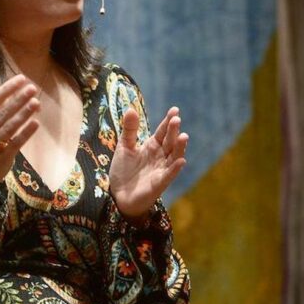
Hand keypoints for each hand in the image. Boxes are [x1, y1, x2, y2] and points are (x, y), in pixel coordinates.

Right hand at [0, 74, 40, 198]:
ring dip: (23, 114)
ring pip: (8, 128)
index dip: (6, 90)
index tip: (21, 79)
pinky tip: (35, 123)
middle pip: (1, 114)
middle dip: (18, 100)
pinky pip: (15, 144)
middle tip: (32, 88)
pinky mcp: (1, 159)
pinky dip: (25, 133)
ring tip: (36, 103)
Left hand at [108, 106, 188, 220]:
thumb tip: (131, 109)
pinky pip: (169, 175)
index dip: (168, 122)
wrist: (119, 195)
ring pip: (173, 156)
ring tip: (183, 136)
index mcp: (152, 146)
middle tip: (176, 119)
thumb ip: (129, 130)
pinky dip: (175, 168)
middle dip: (173, 131)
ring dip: (179, 147)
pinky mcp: (159, 183)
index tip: (175, 110)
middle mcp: (160, 156)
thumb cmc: (124, 170)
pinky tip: (181, 160)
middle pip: (169, 142)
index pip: (162, 132)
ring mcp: (161, 169)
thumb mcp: (124, 147)